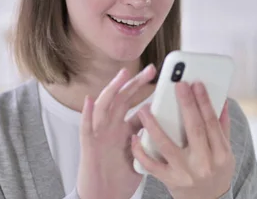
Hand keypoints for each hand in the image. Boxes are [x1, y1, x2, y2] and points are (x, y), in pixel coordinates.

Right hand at [76, 64, 156, 198]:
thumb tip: (170, 130)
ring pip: (104, 106)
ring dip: (112, 89)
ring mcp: (99, 135)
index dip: (150, 94)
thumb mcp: (141, 156)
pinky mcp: (89, 146)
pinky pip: (86, 128)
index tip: (164, 81)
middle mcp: (112, 128)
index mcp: (125, 131)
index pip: (138, 108)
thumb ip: (149, 140)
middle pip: (123, 99)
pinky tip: (89, 101)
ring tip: (122, 75)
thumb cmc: (121, 179)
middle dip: (135, 83)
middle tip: (151, 69)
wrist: (104, 196)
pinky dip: (87, 114)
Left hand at [131, 81, 234, 198]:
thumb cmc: (215, 172)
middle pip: (194, 129)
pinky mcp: (169, 180)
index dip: (204, 102)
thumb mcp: (225, 152)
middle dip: (186, 105)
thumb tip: (222, 100)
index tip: (196, 84)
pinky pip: (151, 164)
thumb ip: (222, 127)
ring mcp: (185, 172)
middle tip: (178, 84)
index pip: (212, 123)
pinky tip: (135, 136)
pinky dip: (141, 150)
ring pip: (167, 145)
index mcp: (220, 154)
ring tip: (144, 108)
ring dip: (154, 125)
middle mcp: (204, 163)